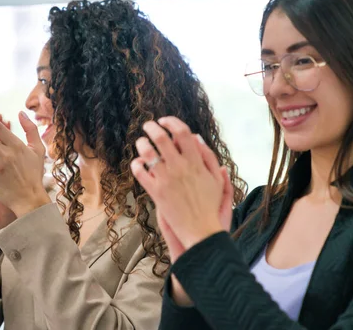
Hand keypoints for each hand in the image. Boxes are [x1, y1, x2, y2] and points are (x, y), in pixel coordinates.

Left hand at [131, 117, 223, 250]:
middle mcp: (179, 167)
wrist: (201, 230)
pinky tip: (138, 163)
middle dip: (151, 127)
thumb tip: (196, 137)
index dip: (171, 122)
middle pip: (161, 138)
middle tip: (148, 126)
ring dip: (141, 144)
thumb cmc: (209, 204)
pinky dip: (136, 164)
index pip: (182, 132)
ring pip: (147, 152)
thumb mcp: (216, 179)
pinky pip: (140, 173)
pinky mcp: (155, 192)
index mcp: (196, 162)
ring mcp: (166, 179)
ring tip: (141, 142)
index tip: (164, 121)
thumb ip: (208, 157)